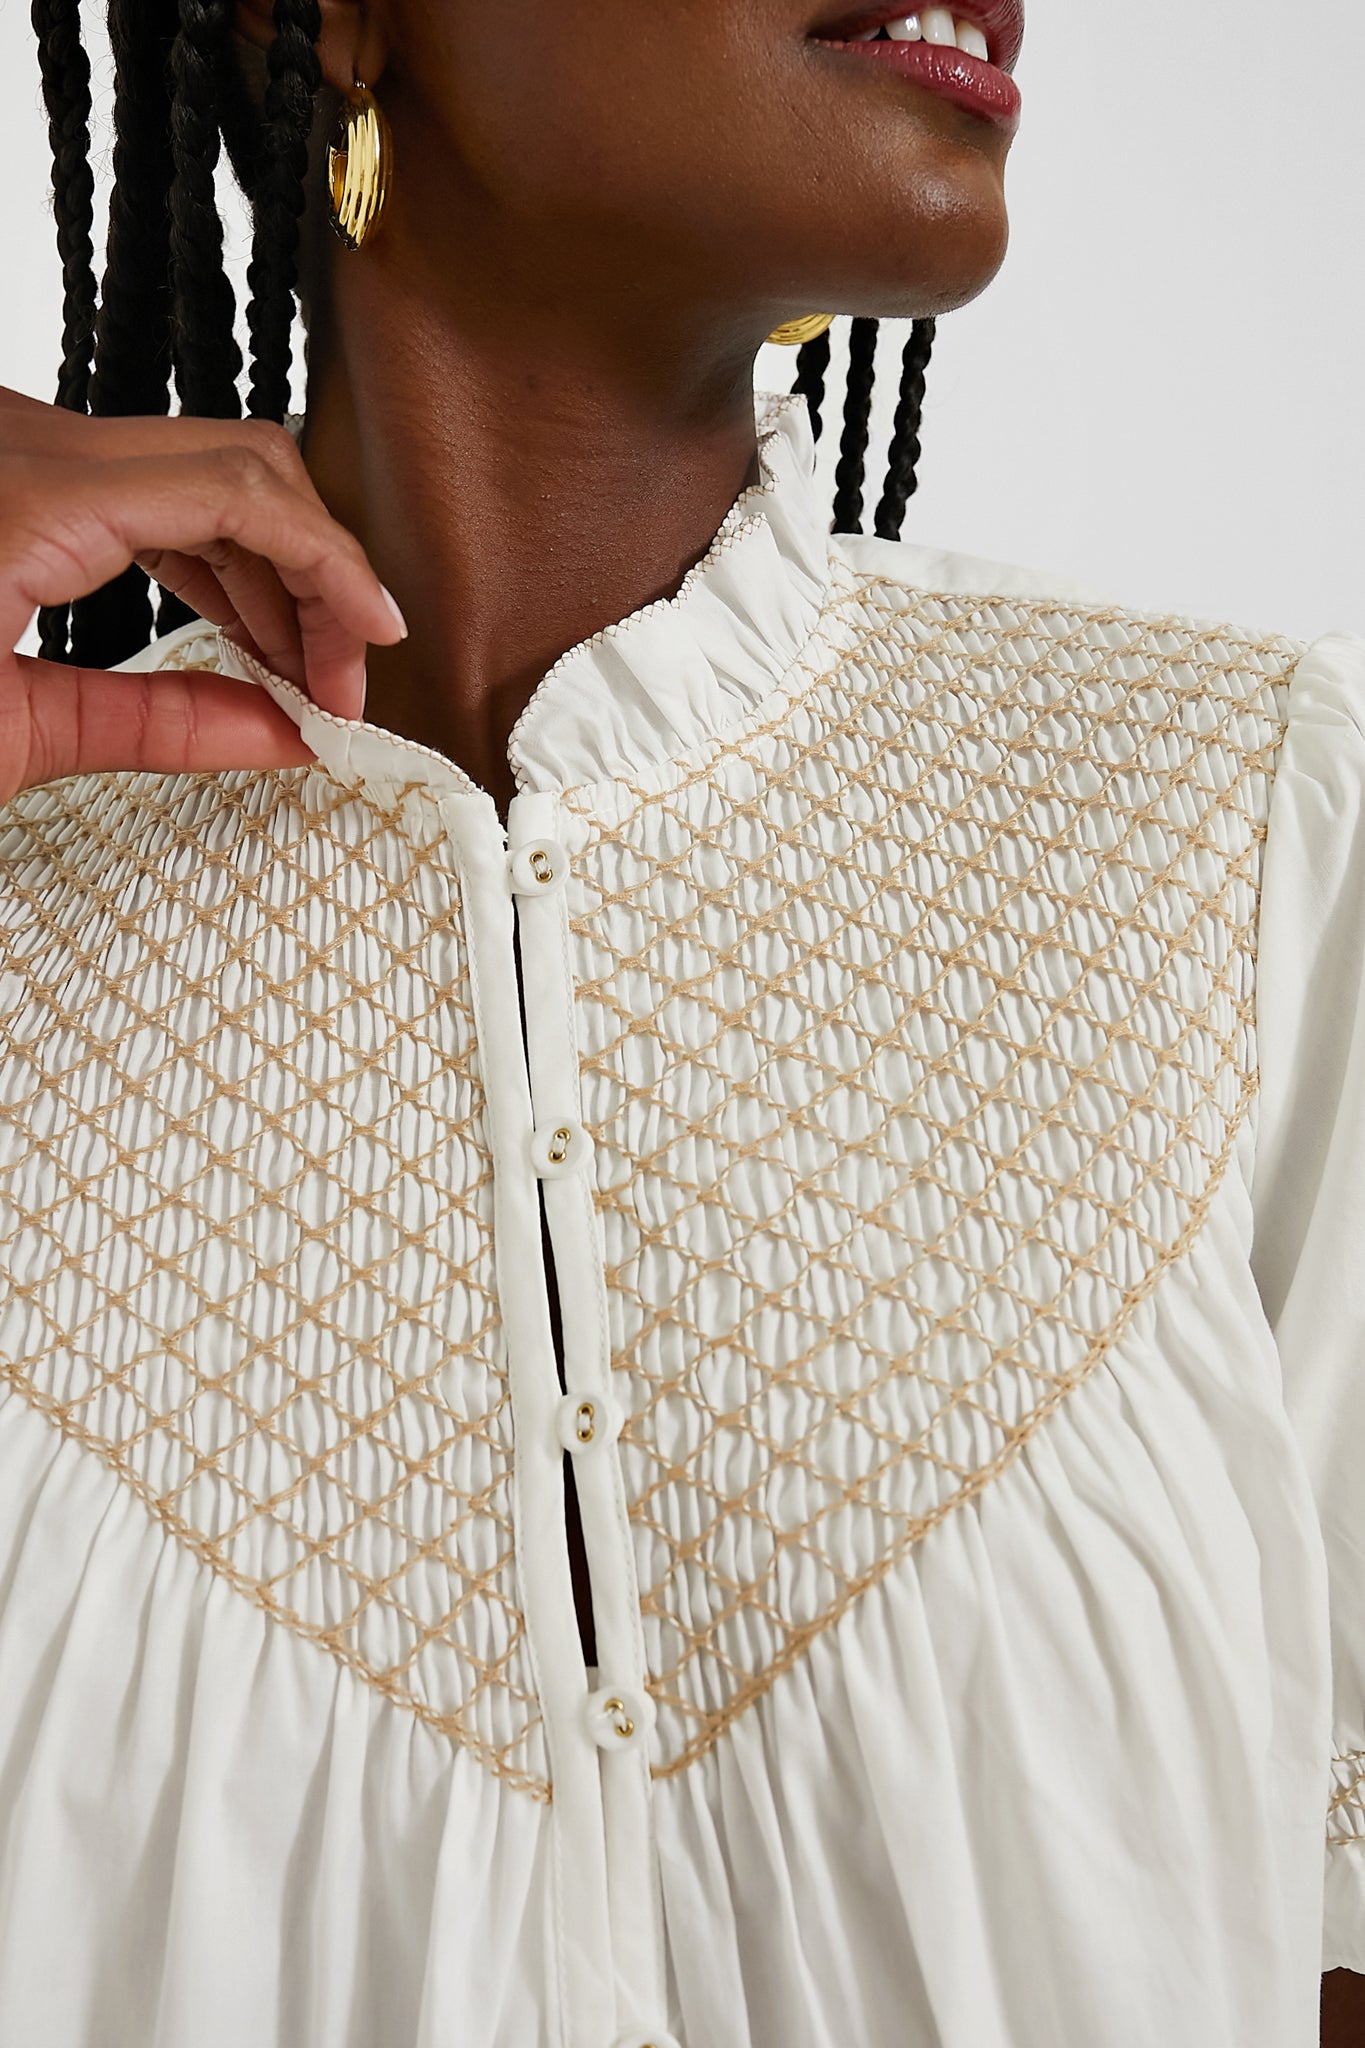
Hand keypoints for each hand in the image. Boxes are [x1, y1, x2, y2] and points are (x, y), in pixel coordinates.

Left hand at [0, 385, 405, 805]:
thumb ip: (157, 727)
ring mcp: (28, 446)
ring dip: (271, 570)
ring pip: (205, 473)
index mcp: (28, 498)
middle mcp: (31, 444)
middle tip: (336, 681)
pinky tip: (243, 629)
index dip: (331, 568)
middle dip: (314, 577)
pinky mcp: (27, 468)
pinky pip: (149, 488)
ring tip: (296, 673)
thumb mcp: (8, 738)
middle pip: (241, 469)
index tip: (377, 637)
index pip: (239, 493)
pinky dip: (212, 554)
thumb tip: (283, 736)